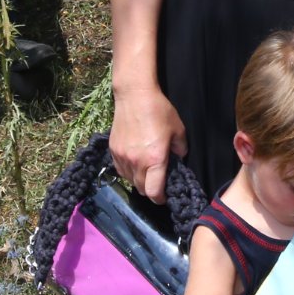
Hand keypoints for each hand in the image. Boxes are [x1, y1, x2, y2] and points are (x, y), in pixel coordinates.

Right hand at [108, 86, 186, 202]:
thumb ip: (180, 149)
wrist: (134, 95)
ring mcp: (122, 157)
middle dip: (150, 190)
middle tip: (157, 182)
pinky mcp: (113, 150)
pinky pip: (120, 170)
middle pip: (141, 189)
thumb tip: (179, 159)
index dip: (160, 199)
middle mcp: (136, 162)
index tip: (164, 197)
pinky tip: (134, 163)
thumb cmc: (159, 110)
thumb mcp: (178, 129)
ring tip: (146, 171)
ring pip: (129, 180)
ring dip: (138, 180)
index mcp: (154, 159)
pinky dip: (128, 171)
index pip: (153, 192)